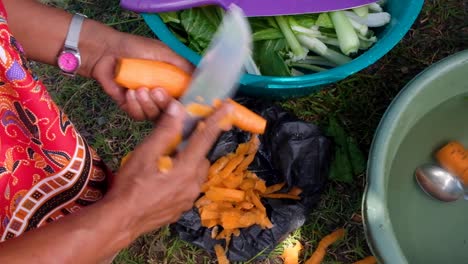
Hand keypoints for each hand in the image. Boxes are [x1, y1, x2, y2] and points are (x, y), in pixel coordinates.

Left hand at [90, 31, 193, 120]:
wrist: (107, 50)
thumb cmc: (136, 48)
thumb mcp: (166, 53)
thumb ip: (184, 67)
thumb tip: (202, 79)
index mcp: (173, 84)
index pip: (185, 100)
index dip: (185, 104)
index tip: (183, 101)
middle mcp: (161, 96)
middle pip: (171, 113)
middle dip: (165, 104)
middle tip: (157, 91)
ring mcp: (146, 103)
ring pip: (155, 116)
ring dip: (148, 104)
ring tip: (139, 89)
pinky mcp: (130, 107)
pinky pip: (138, 115)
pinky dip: (135, 106)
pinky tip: (129, 92)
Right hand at [104, 99, 231, 236]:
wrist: (121, 221)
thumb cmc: (131, 185)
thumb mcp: (145, 154)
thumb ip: (165, 132)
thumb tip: (178, 109)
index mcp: (187, 169)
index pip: (206, 139)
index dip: (217, 120)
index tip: (229, 106)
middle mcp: (194, 185)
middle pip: (202, 158)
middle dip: (195, 146)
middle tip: (178, 141)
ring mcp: (189, 199)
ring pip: (196, 173)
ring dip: (189, 163)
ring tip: (168, 161)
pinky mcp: (182, 208)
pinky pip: (189, 187)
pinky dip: (183, 178)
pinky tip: (165, 179)